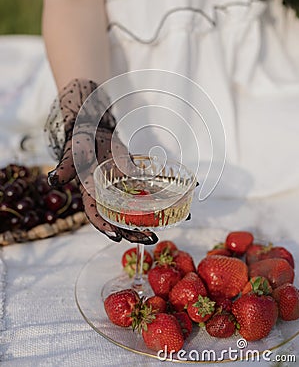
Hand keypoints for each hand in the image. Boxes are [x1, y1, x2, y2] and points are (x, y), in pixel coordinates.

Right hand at [45, 79, 157, 244]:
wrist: (94, 129)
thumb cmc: (80, 142)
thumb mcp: (72, 154)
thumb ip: (65, 168)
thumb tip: (53, 181)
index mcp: (89, 193)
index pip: (95, 215)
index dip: (105, 228)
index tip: (118, 237)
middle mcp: (106, 196)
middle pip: (119, 218)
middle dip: (134, 230)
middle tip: (151, 237)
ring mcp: (120, 189)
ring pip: (134, 209)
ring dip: (149, 218)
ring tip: (167, 226)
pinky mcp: (132, 179)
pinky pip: (145, 191)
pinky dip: (159, 196)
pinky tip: (176, 200)